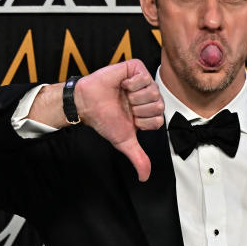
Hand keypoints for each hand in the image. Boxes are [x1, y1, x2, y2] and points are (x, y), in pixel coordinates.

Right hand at [75, 60, 164, 180]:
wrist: (87, 104)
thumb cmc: (104, 119)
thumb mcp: (124, 141)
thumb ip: (138, 158)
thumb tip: (144, 178)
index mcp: (148, 111)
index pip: (159, 119)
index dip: (143, 121)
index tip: (129, 118)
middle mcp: (148, 96)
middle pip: (159, 105)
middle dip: (139, 110)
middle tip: (125, 106)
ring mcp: (143, 81)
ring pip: (153, 91)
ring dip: (134, 97)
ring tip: (122, 95)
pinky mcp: (135, 68)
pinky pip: (144, 76)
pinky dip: (131, 83)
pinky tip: (122, 85)